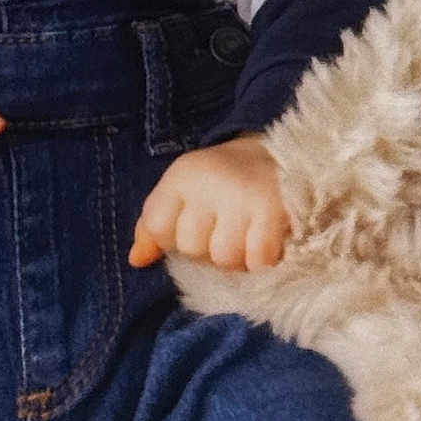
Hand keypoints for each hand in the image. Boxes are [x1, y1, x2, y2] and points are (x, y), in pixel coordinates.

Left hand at [128, 134, 288, 271]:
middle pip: (191, 247)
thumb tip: (136, 260)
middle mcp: (209, 182)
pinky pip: (257, 261)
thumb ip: (155, 225)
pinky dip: (261, 261)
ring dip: (236, 259)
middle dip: (207, 250)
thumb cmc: (224, 182)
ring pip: (224, 258)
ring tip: (246, 237)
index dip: (171, 239)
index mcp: (183, 175)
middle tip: (225, 230)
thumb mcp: (183, 192)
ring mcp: (242, 196)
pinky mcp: (274, 210)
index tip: (192, 227)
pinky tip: (265, 242)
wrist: (284, 158)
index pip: (157, 227)